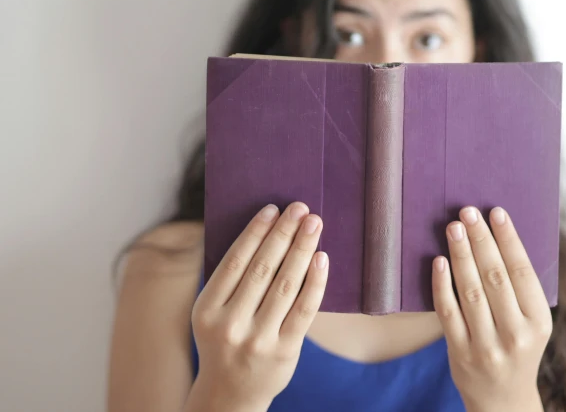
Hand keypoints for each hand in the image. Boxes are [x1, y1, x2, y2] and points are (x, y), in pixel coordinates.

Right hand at [184, 202, 327, 411]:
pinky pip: (304, 309)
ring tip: (314, 224)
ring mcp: (258, 340)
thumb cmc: (224, 342)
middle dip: (283, 234)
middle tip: (300, 208)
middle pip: (262, 268)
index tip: (272, 209)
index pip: (235, 261)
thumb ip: (230, 280)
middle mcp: (230, 325)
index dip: (255, 232)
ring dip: (302, 249)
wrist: (230, 395)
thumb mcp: (211, 314)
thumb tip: (262, 230)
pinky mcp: (284, 351)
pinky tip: (321, 258)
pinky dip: (315, 281)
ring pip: (285, 285)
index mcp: (206, 310)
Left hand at [433, 206, 551, 411]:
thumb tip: (499, 235)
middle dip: (481, 240)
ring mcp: (486, 345)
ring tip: (454, 228)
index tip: (496, 212)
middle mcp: (515, 334)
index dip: (509, 239)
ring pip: (471, 292)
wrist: (502, 400)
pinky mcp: (460, 353)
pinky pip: (448, 312)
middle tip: (468, 212)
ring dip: (461, 256)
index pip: (523, 272)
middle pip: (495, 277)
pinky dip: (442, 285)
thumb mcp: (532, 323)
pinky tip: (439, 261)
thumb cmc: (517, 348)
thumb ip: (520, 288)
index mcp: (538, 321)